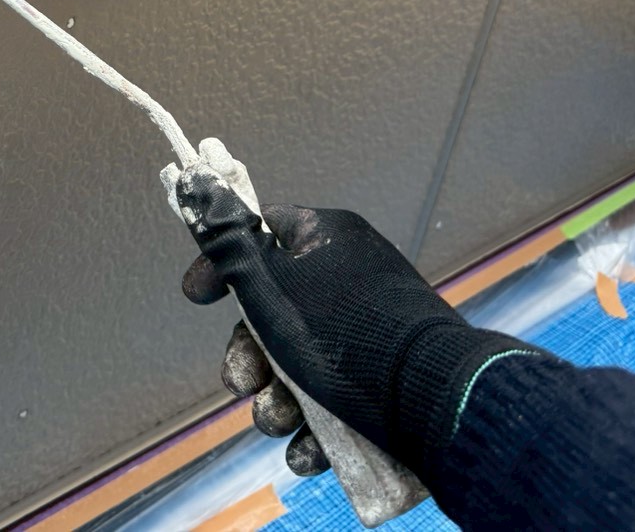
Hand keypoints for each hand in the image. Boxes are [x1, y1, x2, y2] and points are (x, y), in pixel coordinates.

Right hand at [176, 165, 527, 473]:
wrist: (437, 402)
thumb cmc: (348, 335)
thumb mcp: (272, 286)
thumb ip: (230, 245)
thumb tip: (198, 185)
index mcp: (327, 239)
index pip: (262, 232)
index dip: (224, 265)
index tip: (198, 296)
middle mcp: (350, 278)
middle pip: (274, 312)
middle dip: (249, 358)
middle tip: (242, 383)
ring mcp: (370, 330)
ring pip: (300, 362)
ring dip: (276, 400)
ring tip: (277, 422)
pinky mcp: (386, 379)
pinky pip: (336, 397)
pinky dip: (314, 425)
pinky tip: (306, 448)